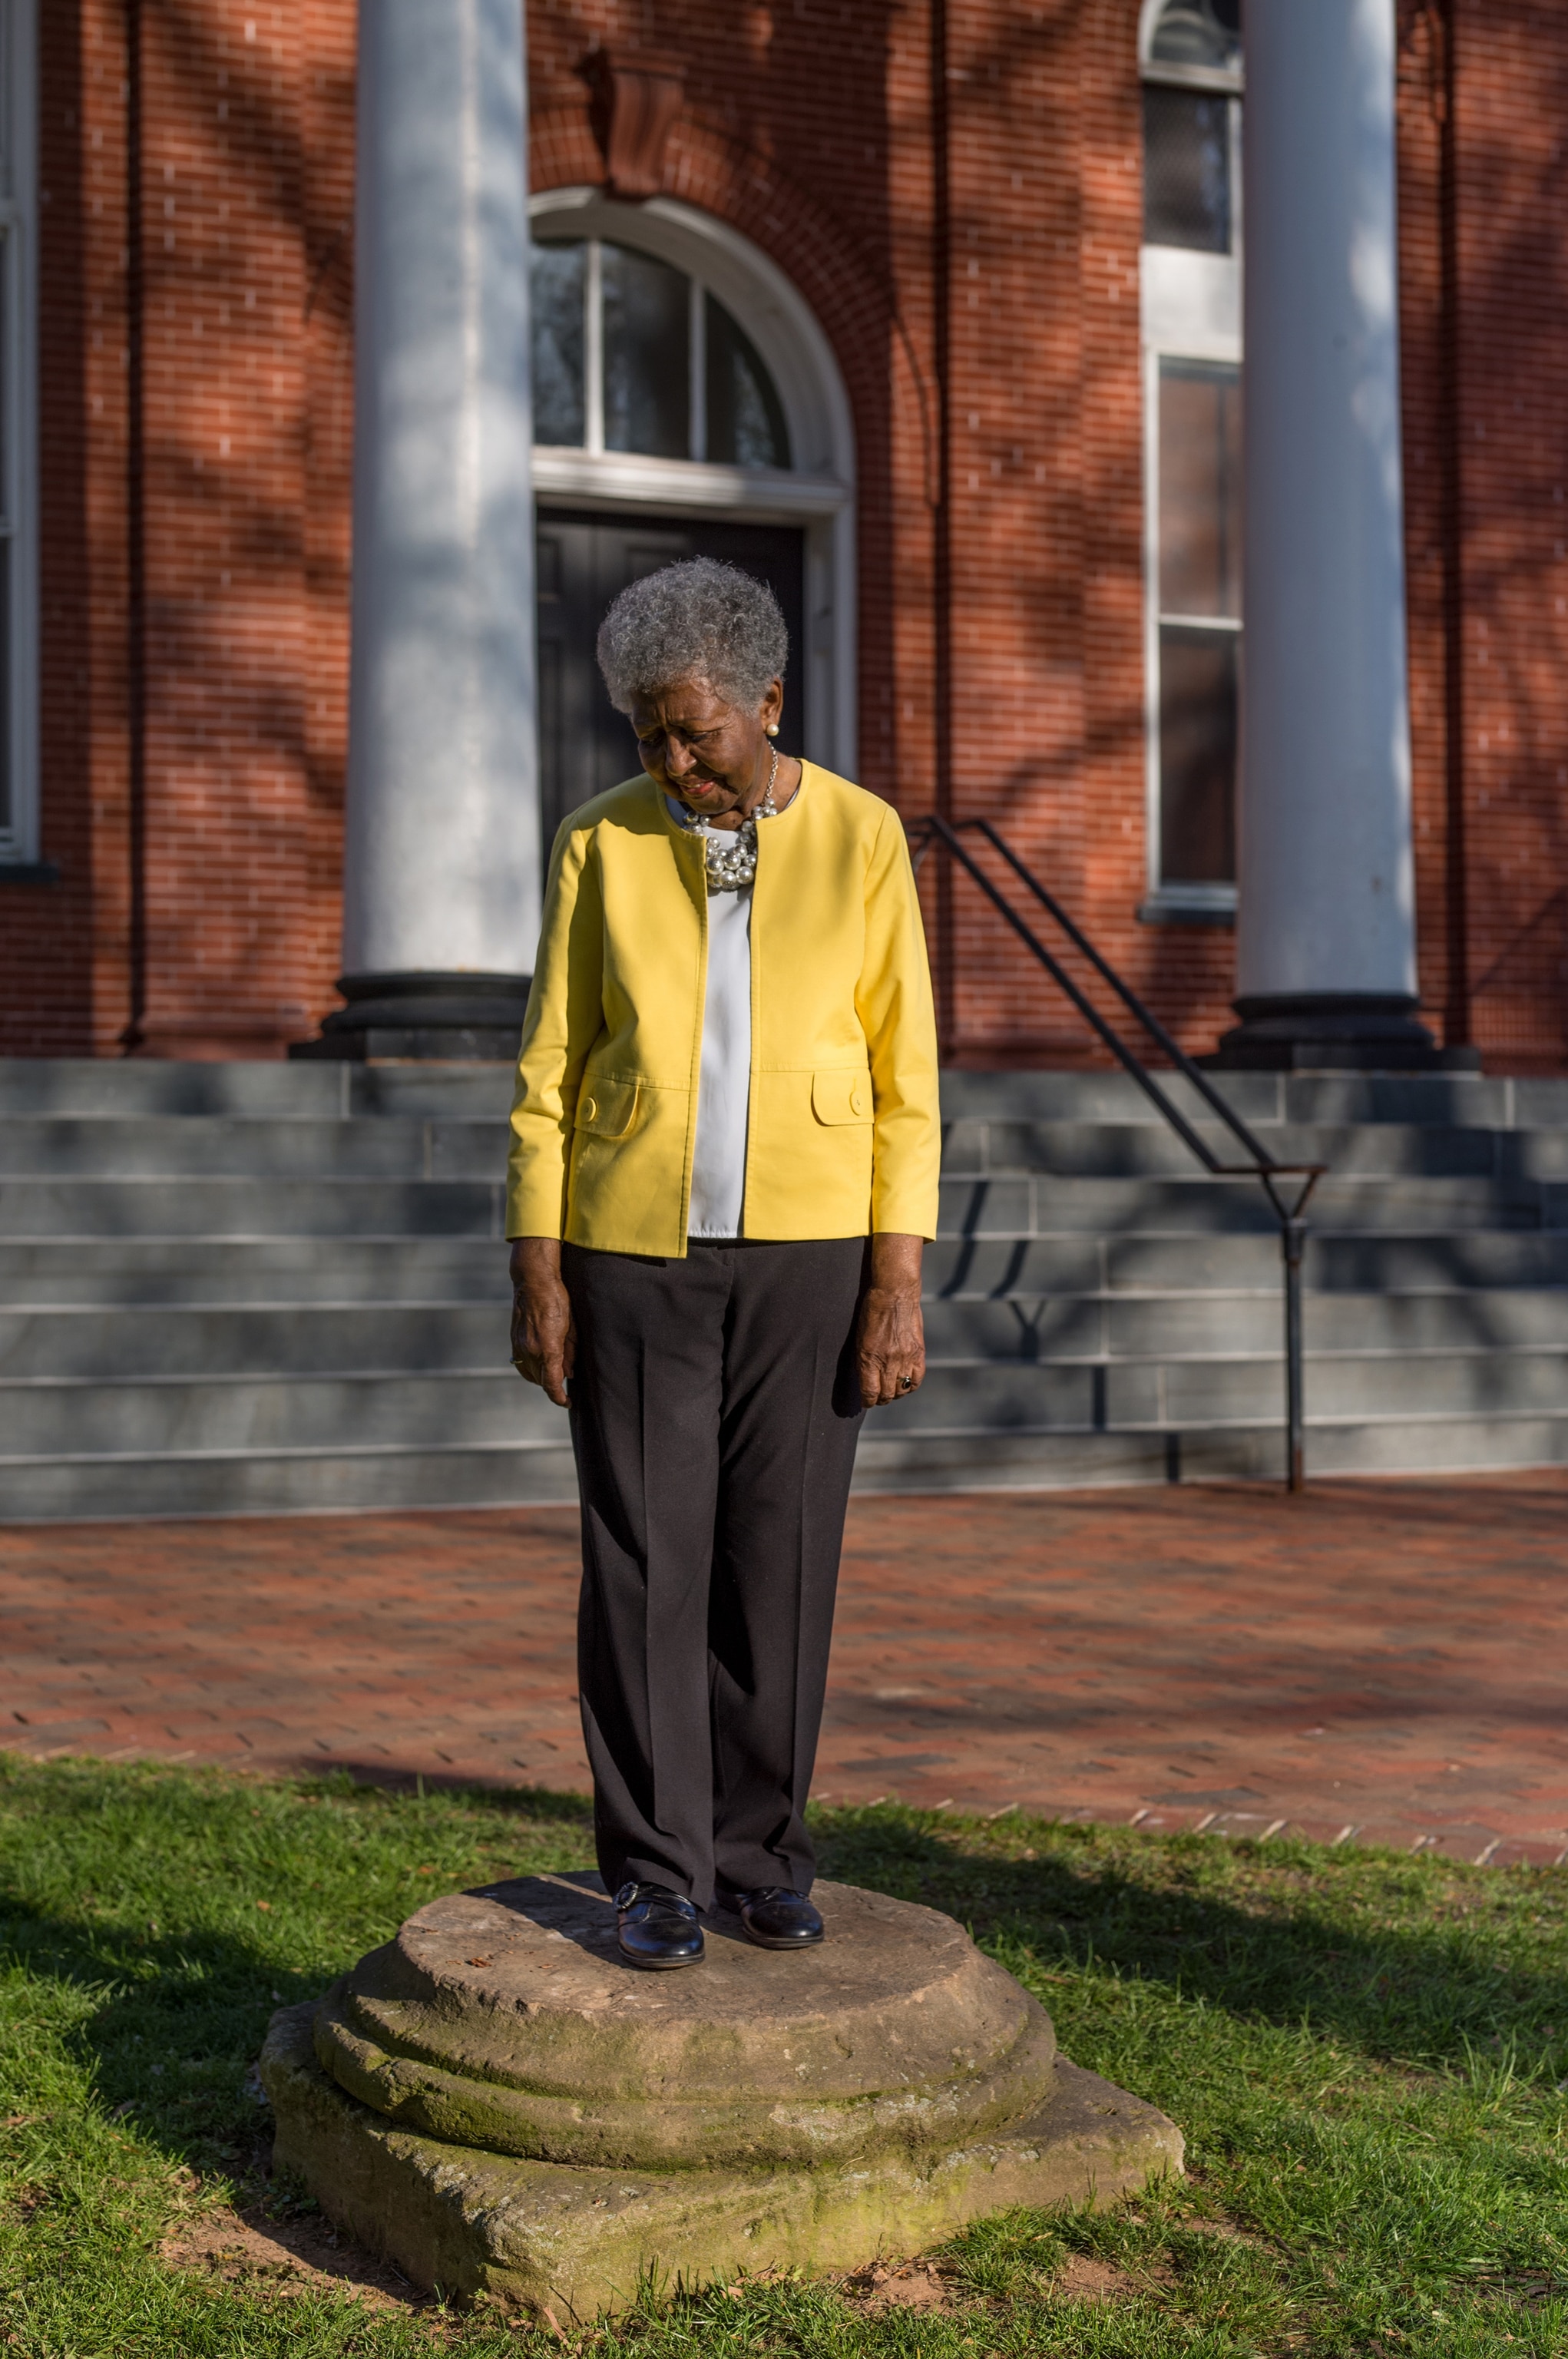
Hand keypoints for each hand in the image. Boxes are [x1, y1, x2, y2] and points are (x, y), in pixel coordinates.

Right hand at [509, 1238, 574, 1407]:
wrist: (533, 1280)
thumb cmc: (557, 1299)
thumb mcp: (571, 1327)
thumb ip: (570, 1353)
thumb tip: (569, 1373)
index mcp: (547, 1348)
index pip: (551, 1383)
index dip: (559, 1397)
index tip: (567, 1402)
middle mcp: (529, 1350)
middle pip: (540, 1380)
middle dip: (552, 1385)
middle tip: (565, 1382)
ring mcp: (518, 1345)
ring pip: (528, 1373)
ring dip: (540, 1378)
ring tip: (553, 1373)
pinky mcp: (513, 1339)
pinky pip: (519, 1363)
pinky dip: (529, 1368)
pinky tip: (539, 1364)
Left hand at [855, 1233, 924, 1407]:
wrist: (895, 1294)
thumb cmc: (872, 1312)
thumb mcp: (860, 1337)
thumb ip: (863, 1360)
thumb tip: (866, 1379)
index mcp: (868, 1358)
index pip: (869, 1392)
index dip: (867, 1401)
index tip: (866, 1402)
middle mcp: (887, 1362)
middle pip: (886, 1394)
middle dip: (880, 1400)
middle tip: (878, 1398)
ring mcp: (904, 1358)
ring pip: (901, 1390)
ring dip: (896, 1394)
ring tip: (892, 1391)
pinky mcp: (918, 1353)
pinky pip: (917, 1379)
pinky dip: (911, 1386)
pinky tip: (906, 1383)